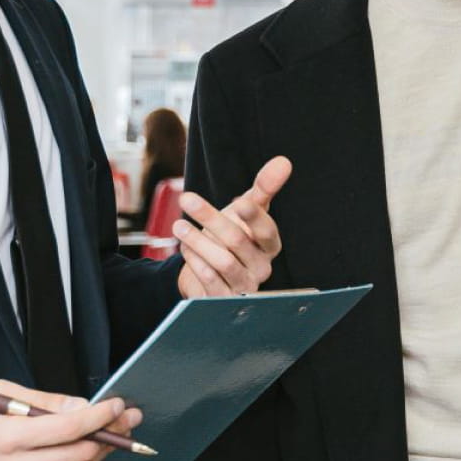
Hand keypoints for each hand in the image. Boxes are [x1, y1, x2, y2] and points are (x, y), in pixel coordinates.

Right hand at [0, 380, 144, 460]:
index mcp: (9, 437)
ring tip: (111, 432)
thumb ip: (45, 400)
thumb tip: (83, 406)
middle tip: (127, 417)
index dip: (100, 416)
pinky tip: (83, 451)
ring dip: (99, 451)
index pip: (69, 428)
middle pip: (81, 454)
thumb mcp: (2, 395)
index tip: (117, 405)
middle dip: (111, 433)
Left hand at [178, 156, 290, 298]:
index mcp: (270, 245)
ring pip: (223, 262)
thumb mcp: (248, 209)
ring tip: (178, 226)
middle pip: (238, 241)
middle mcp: (262, 267)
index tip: (239, 202)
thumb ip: (265, 187)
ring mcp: (244, 285)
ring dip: (198, 242)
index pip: (267, 231)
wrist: (212, 271)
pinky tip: (184, 248)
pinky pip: (210, 281)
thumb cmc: (234, 236)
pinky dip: (195, 262)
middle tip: (187, 198)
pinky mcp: (223, 299)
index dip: (254, 217)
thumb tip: (283, 161)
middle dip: (211, 218)